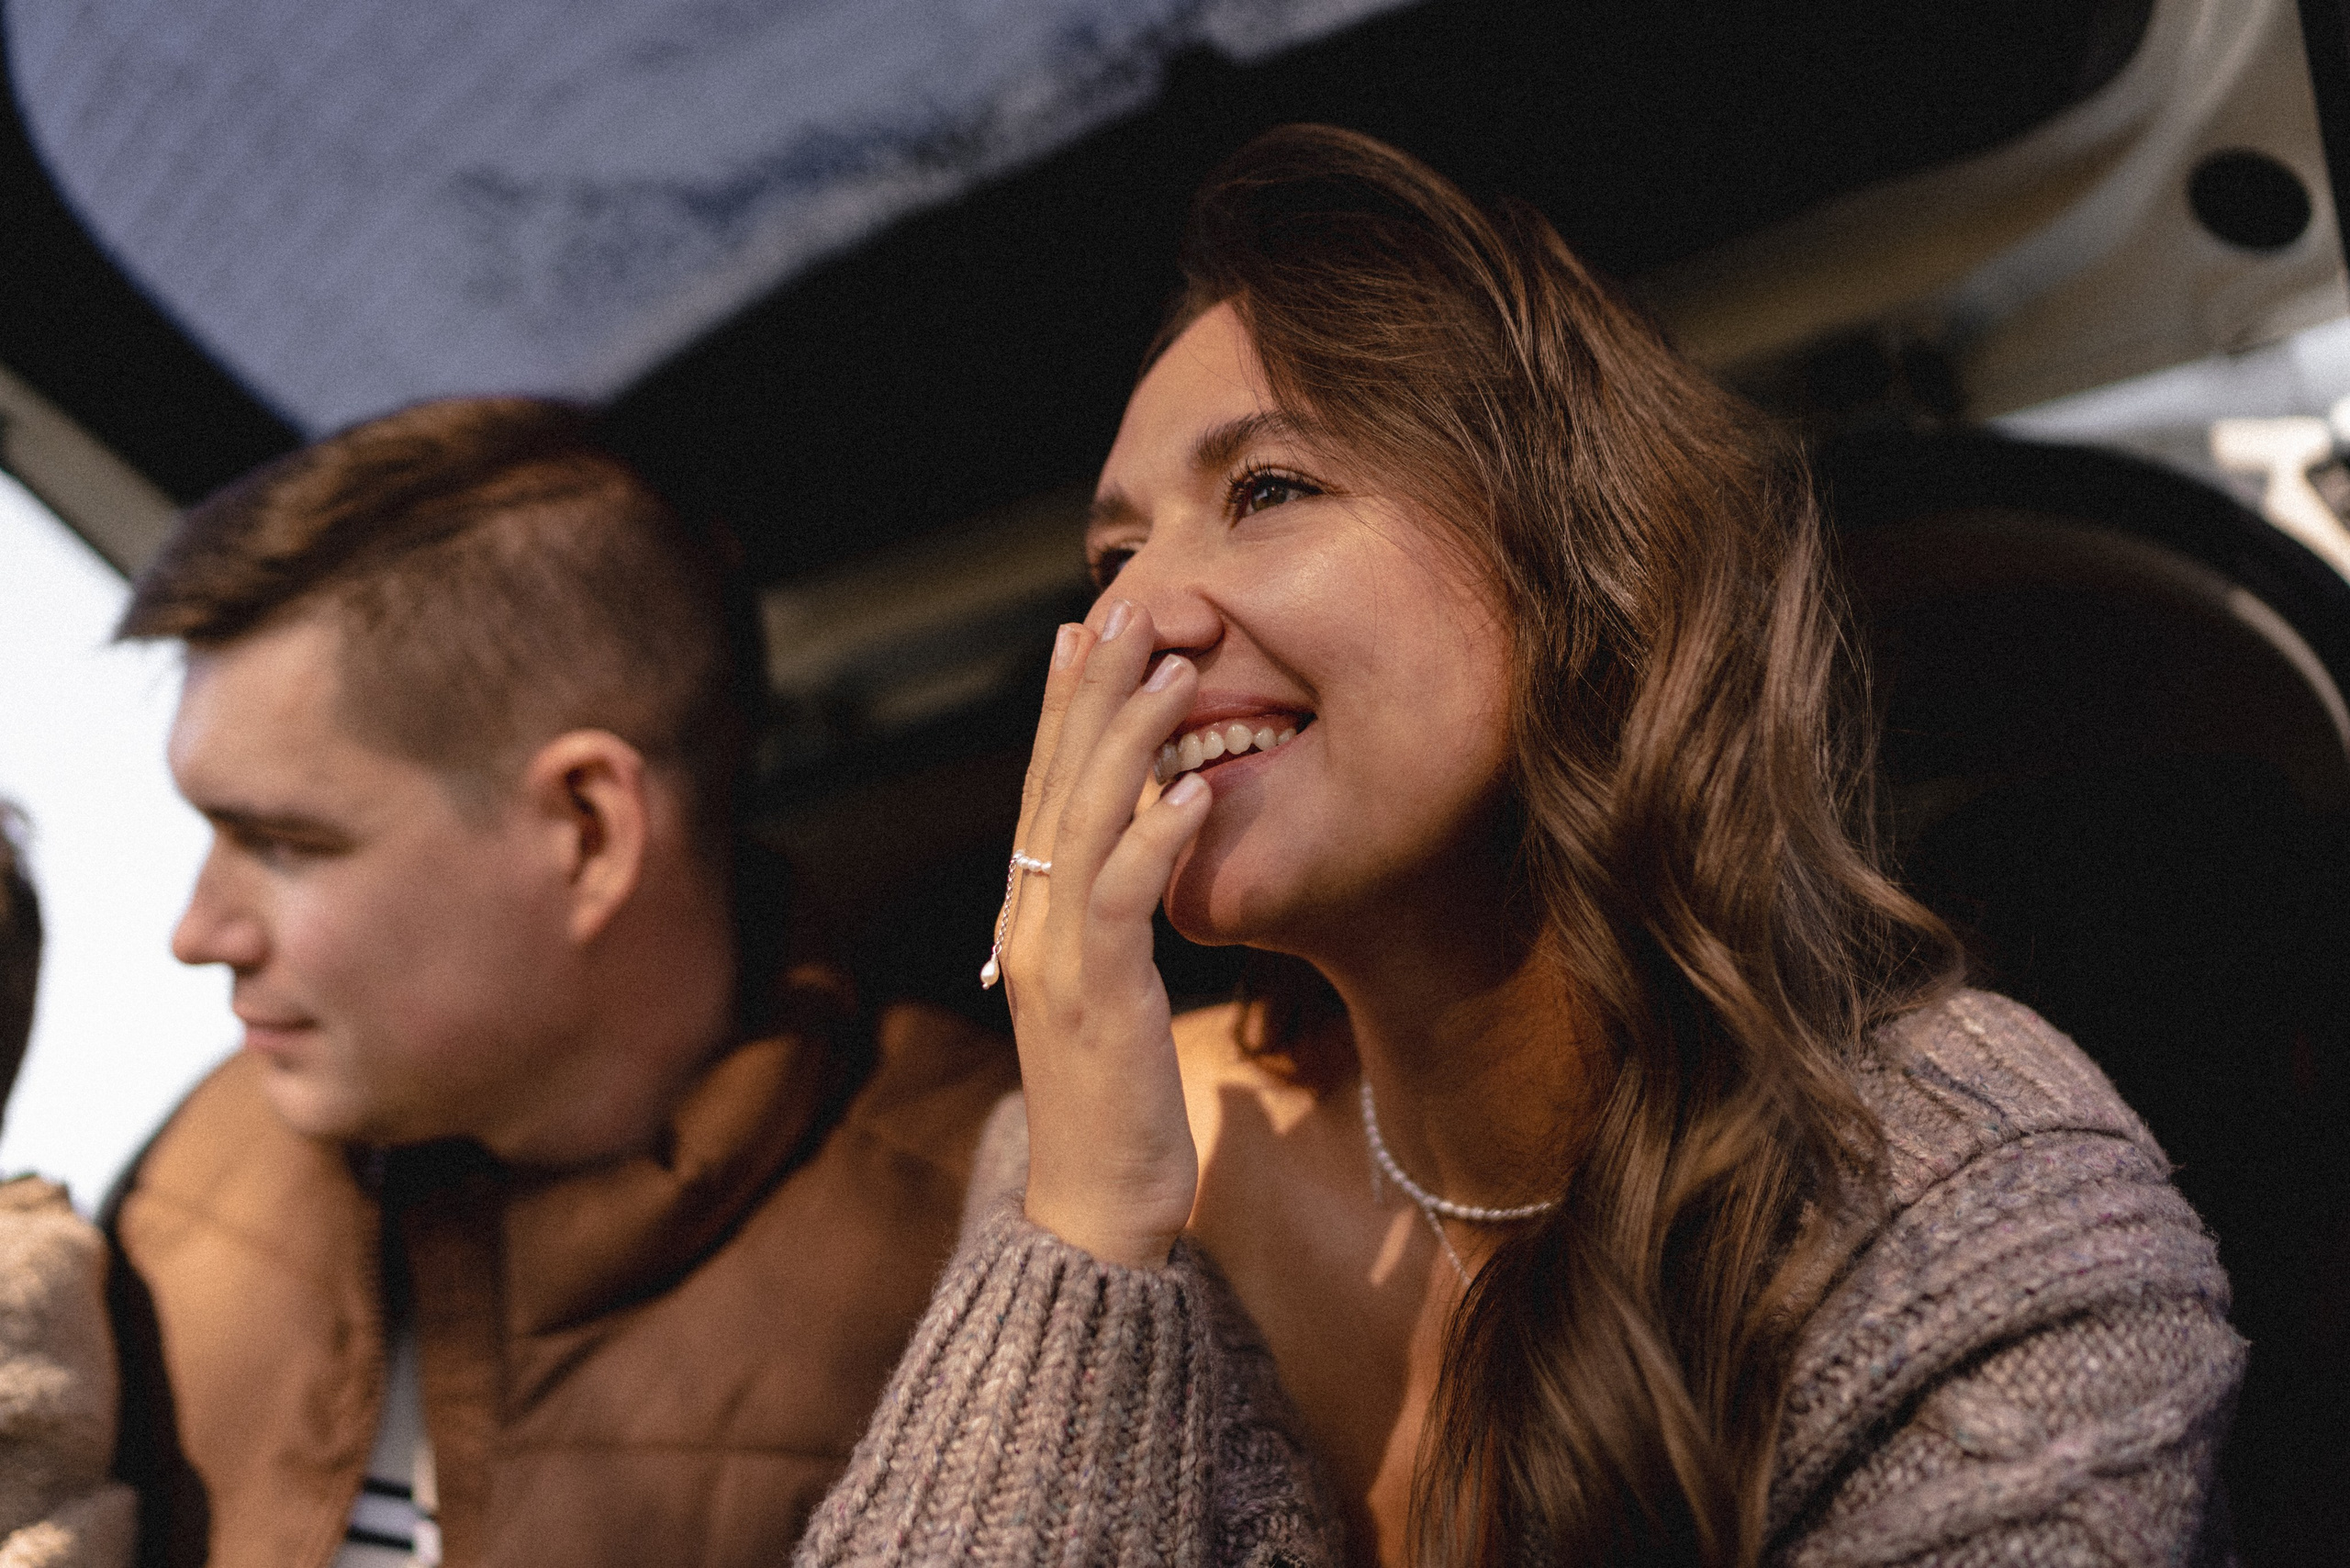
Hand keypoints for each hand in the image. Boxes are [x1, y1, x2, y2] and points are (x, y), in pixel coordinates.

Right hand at [998, 597, 1211, 1266]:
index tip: (1084, 630)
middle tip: (1123, 610)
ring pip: (1081, 825)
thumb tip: (1147, 843)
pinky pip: (1120, 904)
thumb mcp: (1111, 993)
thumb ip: (1112, 919)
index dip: (1060, 707)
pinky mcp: (1096, 1001)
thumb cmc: (1115, 1101)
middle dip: (1089, 692)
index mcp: (1032, 918)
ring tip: (1172, 671)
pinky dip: (1154, 841)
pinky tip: (1194, 791)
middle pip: (1054, 785)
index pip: (1042, 790)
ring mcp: (1054, 961)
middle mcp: (1029, 926)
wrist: (1089, 1208)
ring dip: (1127, 740)